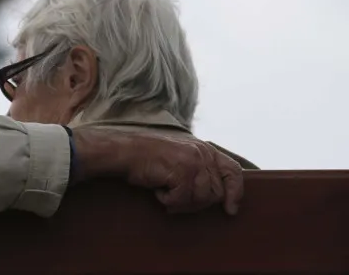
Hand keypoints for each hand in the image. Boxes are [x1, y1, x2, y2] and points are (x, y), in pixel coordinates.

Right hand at [71, 128, 242, 214]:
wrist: (124, 151)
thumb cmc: (148, 157)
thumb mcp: (180, 156)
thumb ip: (200, 168)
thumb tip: (218, 195)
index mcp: (205, 149)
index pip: (233, 171)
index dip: (235, 192)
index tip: (231, 210)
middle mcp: (202, 153)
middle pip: (215, 193)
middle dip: (197, 203)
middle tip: (176, 199)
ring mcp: (193, 162)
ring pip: (201, 199)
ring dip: (181, 202)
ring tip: (165, 192)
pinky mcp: (181, 171)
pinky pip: (182, 199)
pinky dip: (168, 201)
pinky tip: (157, 190)